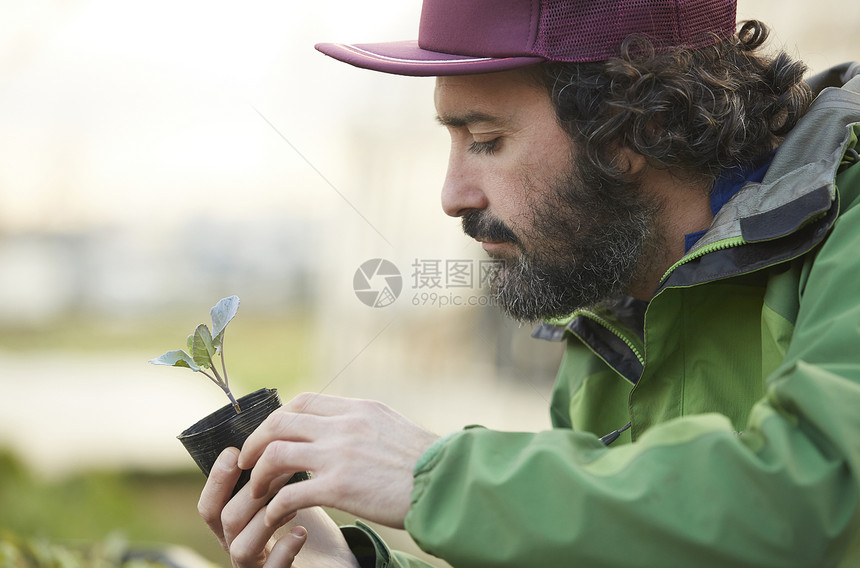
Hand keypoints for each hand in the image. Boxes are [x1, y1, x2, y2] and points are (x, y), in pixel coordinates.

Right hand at [198, 447, 358, 566]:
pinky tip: (301, 531)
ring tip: (295, 496)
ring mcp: (256, 567)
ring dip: (266, 516)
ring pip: (240, 546)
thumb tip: (273, 423)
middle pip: (225, 519)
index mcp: (235, 524)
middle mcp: (238, 546)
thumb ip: (273, 469)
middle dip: (252, 489)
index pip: (209, 505)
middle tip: (282, 466)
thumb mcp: (289, 492)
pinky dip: (283, 549)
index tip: (236, 452)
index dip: (217, 479)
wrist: (334, 562)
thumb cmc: (309, 523)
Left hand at [238, 393, 439, 528]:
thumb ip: (362, 424)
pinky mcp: (339, 487)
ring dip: (259, 473)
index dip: (277, 418)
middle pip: (280, 422)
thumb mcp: (392, 427)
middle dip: (255, 442)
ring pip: (276, 454)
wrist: (447, 483)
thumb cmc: (425, 462)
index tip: (269, 436)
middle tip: (246, 461)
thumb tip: (342, 427)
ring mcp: (339, 454)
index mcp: (357, 409)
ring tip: (256, 491)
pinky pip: (290, 492)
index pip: (303, 402)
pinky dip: (274, 505)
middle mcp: (344, 425)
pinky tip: (274, 515)